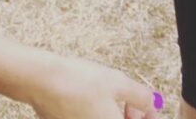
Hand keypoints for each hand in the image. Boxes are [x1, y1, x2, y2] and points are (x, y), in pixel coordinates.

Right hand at [23, 50, 162, 118]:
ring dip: (114, 116)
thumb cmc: (79, 82)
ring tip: (112, 97)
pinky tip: (94, 100)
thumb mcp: (117, 82)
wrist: (42, 81)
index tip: (148, 108)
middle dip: (131, 118)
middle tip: (132, 102)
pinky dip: (97, 116)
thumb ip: (140, 96)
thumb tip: (152, 102)